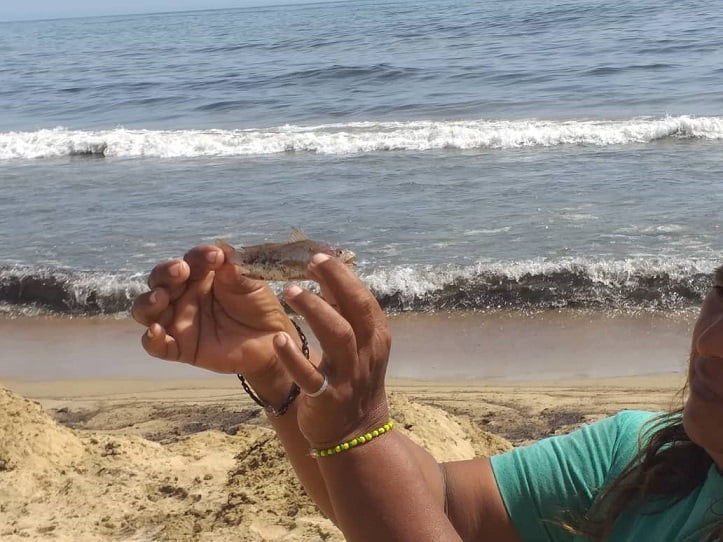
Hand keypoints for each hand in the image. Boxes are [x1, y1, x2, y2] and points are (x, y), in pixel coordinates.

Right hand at [131, 245, 299, 377]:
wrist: (271, 342)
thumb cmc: (260, 307)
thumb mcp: (252, 285)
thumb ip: (236, 272)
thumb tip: (223, 255)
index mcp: (201, 275)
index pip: (191, 260)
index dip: (199, 256)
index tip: (216, 257)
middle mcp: (183, 295)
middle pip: (160, 280)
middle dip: (166, 273)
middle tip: (181, 271)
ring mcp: (179, 321)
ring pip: (148, 309)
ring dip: (149, 301)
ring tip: (161, 298)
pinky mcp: (180, 347)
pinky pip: (156, 345)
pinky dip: (151, 339)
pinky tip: (156, 331)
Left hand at [272, 253, 390, 448]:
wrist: (356, 433)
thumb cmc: (354, 378)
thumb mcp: (359, 344)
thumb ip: (344, 311)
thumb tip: (329, 272)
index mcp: (376, 336)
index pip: (363, 298)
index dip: (343, 275)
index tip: (320, 255)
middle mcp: (367, 353)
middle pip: (356, 310)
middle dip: (336, 282)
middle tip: (311, 262)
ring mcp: (349, 376)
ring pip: (338, 336)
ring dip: (316, 310)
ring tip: (291, 291)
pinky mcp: (327, 398)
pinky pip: (310, 376)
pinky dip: (293, 357)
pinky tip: (277, 338)